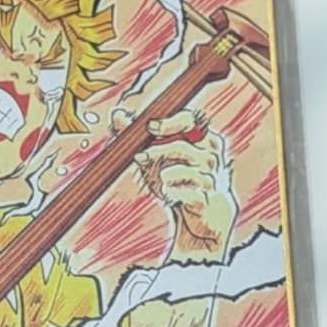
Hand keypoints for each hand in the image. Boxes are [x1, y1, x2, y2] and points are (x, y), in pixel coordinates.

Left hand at [132, 111, 236, 258]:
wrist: (202, 213)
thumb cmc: (179, 178)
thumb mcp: (158, 155)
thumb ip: (138, 135)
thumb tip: (116, 114)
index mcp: (203, 138)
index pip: (191, 120)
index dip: (170, 122)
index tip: (150, 126)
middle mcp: (210, 155)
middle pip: (183, 146)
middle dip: (158, 150)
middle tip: (139, 157)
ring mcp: (210, 177)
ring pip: (184, 170)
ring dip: (163, 174)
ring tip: (156, 180)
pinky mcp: (205, 199)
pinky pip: (186, 193)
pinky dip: (172, 192)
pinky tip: (167, 193)